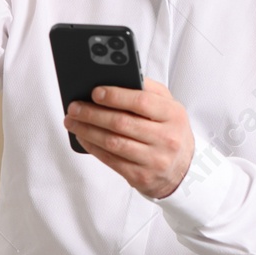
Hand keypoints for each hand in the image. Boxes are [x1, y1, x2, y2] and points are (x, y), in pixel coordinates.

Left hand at [64, 78, 193, 198]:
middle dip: (93, 114)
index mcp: (173, 115)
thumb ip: (148, 90)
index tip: (95, 92)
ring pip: (113, 143)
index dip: (116, 96)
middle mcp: (166, 138)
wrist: (183, 169)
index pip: (142, 102)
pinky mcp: (141, 176)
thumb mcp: (168, 106)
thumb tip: (115, 78)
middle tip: (74, 107)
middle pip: (122, 123)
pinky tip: (83, 137)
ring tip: (72, 121)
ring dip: (87, 130)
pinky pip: (111, 160)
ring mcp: (154, 160)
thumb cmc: (169, 130)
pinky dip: (93, 147)